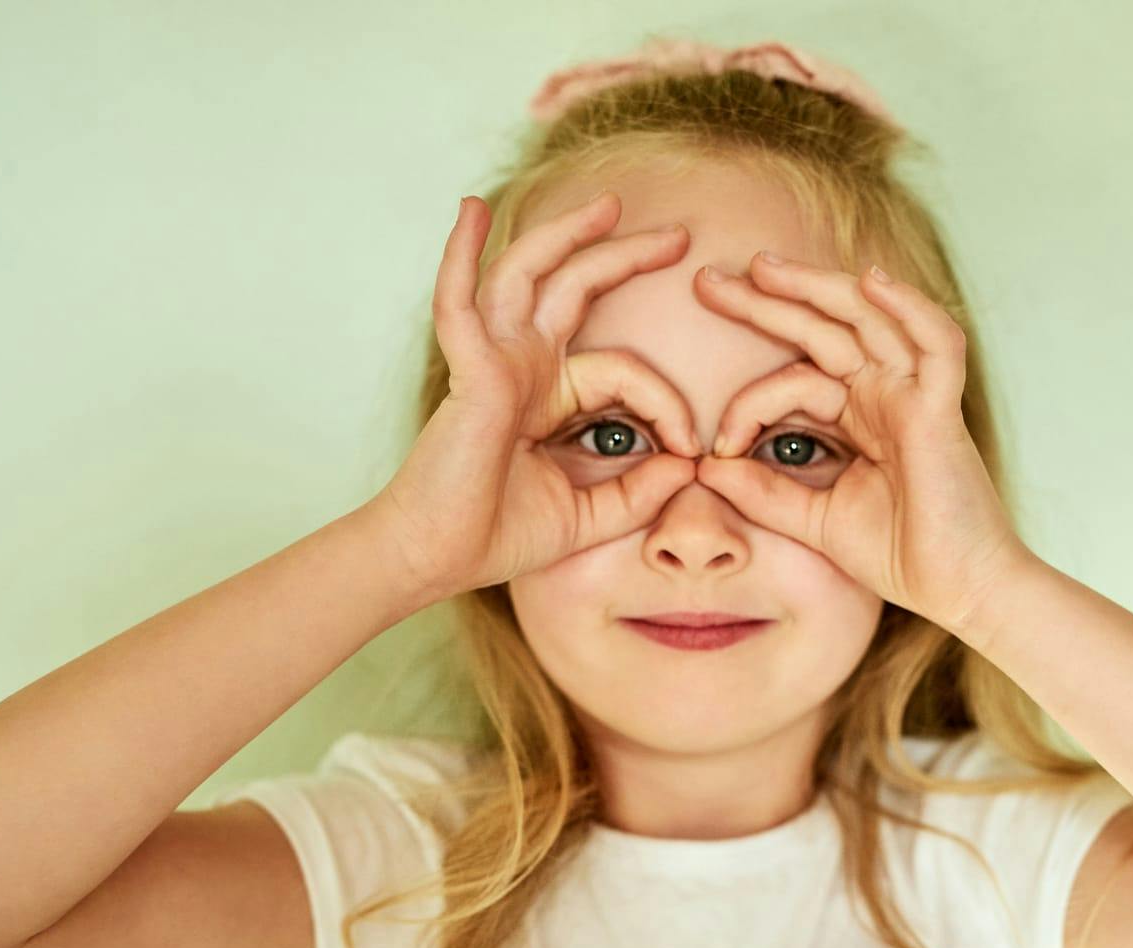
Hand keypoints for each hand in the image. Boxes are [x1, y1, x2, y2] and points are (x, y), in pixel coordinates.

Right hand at [370, 191, 701, 600]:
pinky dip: (461, 255)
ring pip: (530, 274)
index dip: (668, 404)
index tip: (693, 450)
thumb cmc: (498, 535)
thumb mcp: (589, 515)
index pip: (625, 371)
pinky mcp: (471, 373)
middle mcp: (522, 366)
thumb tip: (689, 466)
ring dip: (566, 233)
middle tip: (679, 234)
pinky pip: (460, 302)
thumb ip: (639, 492)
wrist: (439, 557)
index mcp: (549, 395)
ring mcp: (494, 362)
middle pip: (577, 288)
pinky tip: (470, 211)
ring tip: (609, 205)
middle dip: (626, 255)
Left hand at [690, 253, 1031, 631]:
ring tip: (762, 266)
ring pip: (867, 319)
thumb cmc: (897, 555)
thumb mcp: (812, 519)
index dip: (748, 403)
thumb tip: (705, 466)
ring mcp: (914, 395)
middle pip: (823, 328)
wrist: (957, 590)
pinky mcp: (940, 410)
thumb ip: (763, 492)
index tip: (714, 446)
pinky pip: (935, 344)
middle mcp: (885, 394)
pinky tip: (871, 279)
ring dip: (816, 287)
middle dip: (768, 300)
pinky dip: (909, 307)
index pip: (795, 378)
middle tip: (710, 280)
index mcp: (858, 415)